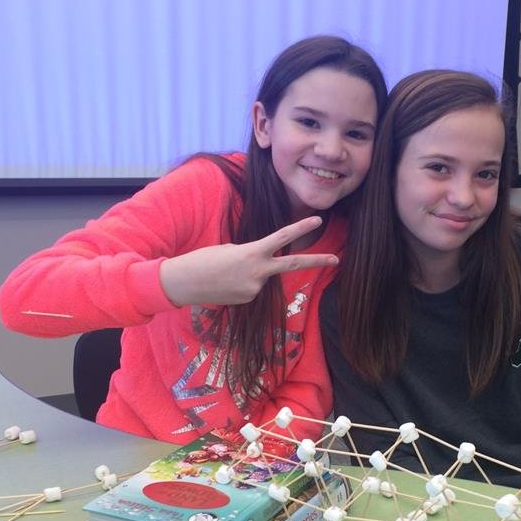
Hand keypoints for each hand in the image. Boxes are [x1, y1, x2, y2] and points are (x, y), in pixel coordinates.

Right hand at [159, 215, 337, 306]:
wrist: (183, 283)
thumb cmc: (203, 259)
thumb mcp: (229, 249)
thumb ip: (252, 254)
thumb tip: (262, 264)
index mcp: (252, 252)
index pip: (283, 238)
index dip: (302, 228)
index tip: (318, 220)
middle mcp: (258, 272)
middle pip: (293, 265)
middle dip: (316, 261)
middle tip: (336, 259)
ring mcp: (254, 289)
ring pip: (263, 277)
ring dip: (251, 273)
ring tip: (226, 273)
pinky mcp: (248, 300)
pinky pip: (252, 288)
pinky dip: (242, 284)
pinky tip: (225, 284)